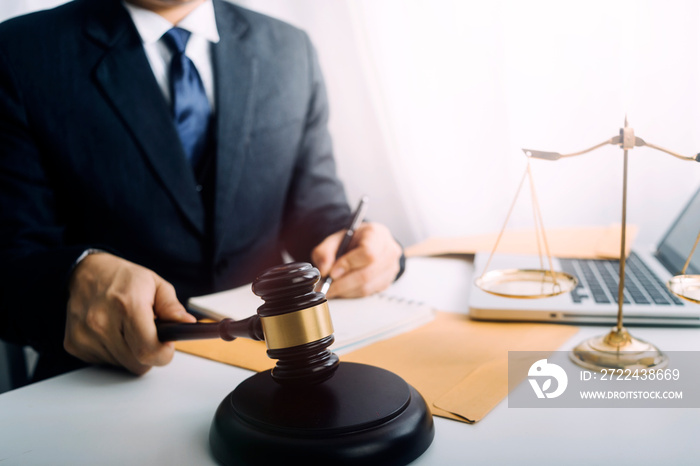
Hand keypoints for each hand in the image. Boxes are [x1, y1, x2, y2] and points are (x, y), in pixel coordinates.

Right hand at [65, 252, 194, 374]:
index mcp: (127, 305)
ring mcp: (85, 335)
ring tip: (127, 329)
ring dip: (130, 353)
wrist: (86, 273)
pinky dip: (113, 352)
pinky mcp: (74, 344)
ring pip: (122, 365)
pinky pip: (105, 363)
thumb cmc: (124, 279)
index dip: (163, 354)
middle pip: (138, 363)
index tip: (167, 346)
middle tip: (148, 334)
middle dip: (149, 353)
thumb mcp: (155, 284)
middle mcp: (102, 322)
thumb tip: (187, 324)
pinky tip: (112, 332)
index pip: (148, 349)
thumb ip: (172, 307)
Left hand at [312, 222, 402, 297]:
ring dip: (345, 290)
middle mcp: (389, 251)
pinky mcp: (387, 282)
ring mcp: (391, 268)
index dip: (348, 264)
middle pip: (367, 274)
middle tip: (326, 286)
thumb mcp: (335, 239)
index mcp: (377, 234)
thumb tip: (324, 270)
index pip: (368, 253)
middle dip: (342, 283)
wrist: (365, 243)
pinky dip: (352, 293)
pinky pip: (367, 293)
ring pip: (366, 287)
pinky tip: (343, 287)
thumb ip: (325, 252)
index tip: (332, 272)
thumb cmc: (353, 240)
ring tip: (332, 287)